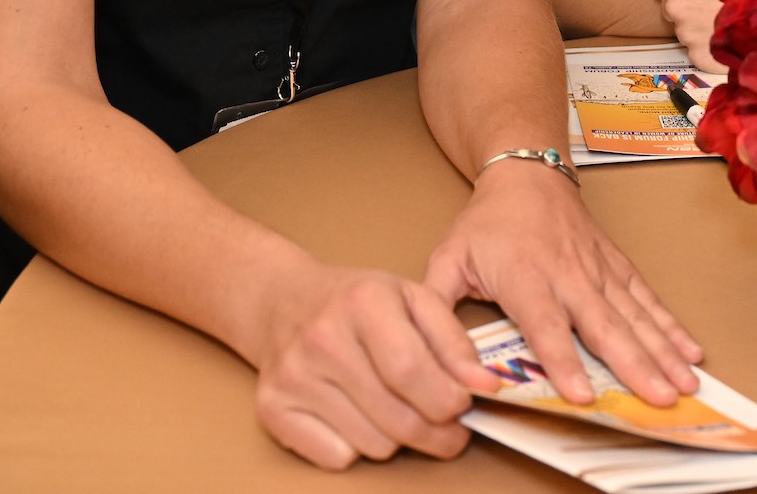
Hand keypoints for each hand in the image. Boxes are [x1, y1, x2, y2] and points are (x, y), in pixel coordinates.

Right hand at [249, 258, 495, 469]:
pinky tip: (359, 417)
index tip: (464, 406)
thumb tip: (484, 385)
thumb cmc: (358, 301)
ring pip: (372, 444)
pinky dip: (357, 448)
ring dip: (399, 439)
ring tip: (401, 413)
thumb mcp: (413, 298)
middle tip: (451, 432)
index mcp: (363, 302)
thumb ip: (453, 340)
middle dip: (437, 433)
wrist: (282, 301)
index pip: (412, 370)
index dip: (447, 399)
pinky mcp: (271, 410)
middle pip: (396, 416)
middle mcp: (322, 339)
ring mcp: (292, 377)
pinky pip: (336, 459)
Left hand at [424, 162, 702, 411]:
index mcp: (525, 276)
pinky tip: (690, 349)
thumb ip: (437, 308)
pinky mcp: (616, 265)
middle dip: (634, 364)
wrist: (527, 170)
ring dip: (662, 350)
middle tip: (658, 397)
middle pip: (605, 325)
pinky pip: (647, 298)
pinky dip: (670, 324)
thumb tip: (433, 356)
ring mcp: (598, 269)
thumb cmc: (487, 222)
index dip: (563, 360)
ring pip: (635, 315)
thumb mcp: (447, 260)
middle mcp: (569, 274)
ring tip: (685, 381)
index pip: (546, 325)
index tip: (582, 394)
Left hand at [651, 0, 756, 70]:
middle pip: (670, 8)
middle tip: (713, 3)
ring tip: (725, 19)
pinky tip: (728, 35)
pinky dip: (708, 46)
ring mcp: (685, 33)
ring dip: (697, 26)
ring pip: (684, 30)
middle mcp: (675, 6)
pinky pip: (696, 51)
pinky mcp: (699, 55)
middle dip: (685, 6)